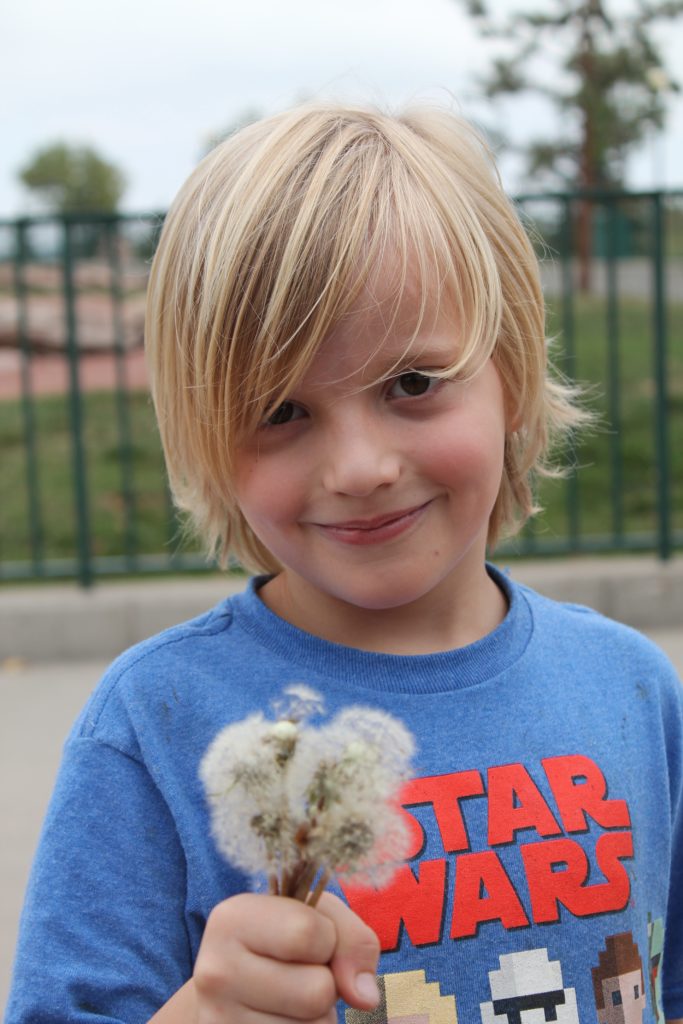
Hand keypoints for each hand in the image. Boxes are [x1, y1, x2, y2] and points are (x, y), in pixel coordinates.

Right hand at [193, 891, 380, 1023]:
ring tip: (289, 1000)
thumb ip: (352, 939)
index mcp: (231, 919)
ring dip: (317, 1017)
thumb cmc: (286, 943)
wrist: (237, 987)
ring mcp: (218, 1020)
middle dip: (325, 984)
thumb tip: (364, 997)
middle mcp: (215, 971)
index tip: (306, 940)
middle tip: (297, 975)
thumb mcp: (319, 918)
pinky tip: (281, 1021)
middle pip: (316, 990)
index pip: (308, 934)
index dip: (327, 939)